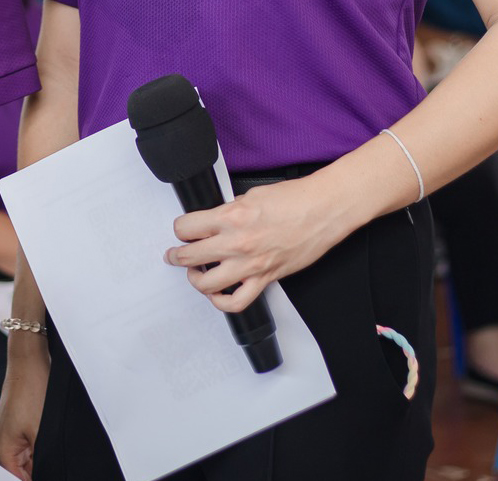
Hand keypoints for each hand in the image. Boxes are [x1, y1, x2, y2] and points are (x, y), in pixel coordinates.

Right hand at [0, 337, 48, 478]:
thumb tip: (43, 474)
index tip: (48, 473)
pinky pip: (28, 447)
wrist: (29, 361)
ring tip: (44, 442)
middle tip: (46, 454)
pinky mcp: (17, 426)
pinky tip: (46, 441)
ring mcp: (9, 435)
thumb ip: (39, 462)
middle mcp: (1, 445)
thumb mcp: (41, 434)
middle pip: (20, 473)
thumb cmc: (31, 389)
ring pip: (26, 461)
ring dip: (37, 461)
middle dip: (35, 471)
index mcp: (1, 452)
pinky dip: (38, 449)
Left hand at [165, 179, 352, 312]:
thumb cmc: (295, 199)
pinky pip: (237, 302)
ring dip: (194, 279)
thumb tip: (215, 220)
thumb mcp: (251, 195)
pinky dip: (221, 302)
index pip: (187, 227)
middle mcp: (237, 242)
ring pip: (207, 283)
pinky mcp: (266, 278)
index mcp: (231, 216)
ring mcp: (251, 264)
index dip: (180, 229)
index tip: (182, 230)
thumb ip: (230, 210)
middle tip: (174, 254)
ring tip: (193, 273)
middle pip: (189, 256)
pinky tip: (217, 294)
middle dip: (176, 255)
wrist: (323, 210)